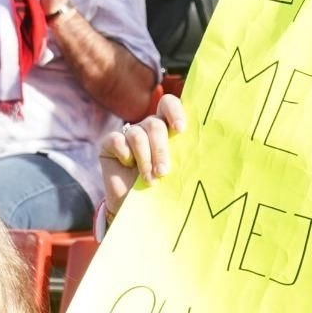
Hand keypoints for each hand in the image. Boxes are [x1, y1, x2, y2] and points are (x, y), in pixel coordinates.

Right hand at [99, 94, 185, 220]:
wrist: (138, 208)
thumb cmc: (162, 188)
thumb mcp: (176, 171)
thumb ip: (184, 156)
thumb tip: (201, 150)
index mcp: (166, 127)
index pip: (168, 104)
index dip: (174, 111)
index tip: (180, 129)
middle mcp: (147, 127)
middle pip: (154, 124)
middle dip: (160, 150)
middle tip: (163, 172)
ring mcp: (127, 133)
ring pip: (137, 135)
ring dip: (145, 159)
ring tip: (150, 180)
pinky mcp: (109, 142)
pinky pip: (118, 141)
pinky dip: (125, 155)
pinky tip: (128, 167)